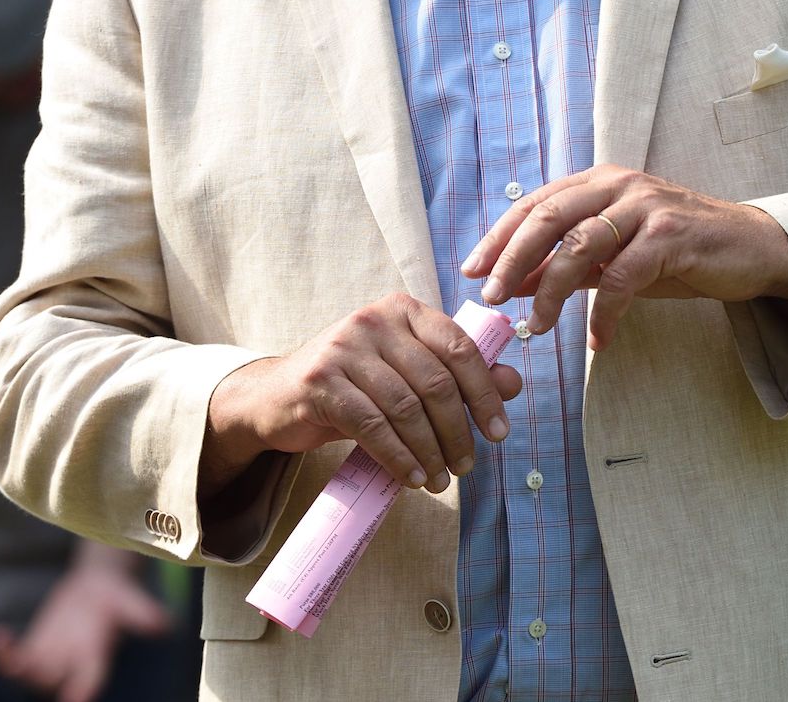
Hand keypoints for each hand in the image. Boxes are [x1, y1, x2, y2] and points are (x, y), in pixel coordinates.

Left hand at [0, 542, 170, 701]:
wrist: (95, 586)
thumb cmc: (117, 594)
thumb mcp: (129, 598)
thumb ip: (143, 613)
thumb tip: (166, 624)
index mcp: (98, 655)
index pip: (91, 679)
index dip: (82, 689)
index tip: (75, 697)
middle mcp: (72, 664)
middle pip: (54, 680)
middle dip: (41, 676)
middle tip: (24, 664)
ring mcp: (50, 658)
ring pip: (30, 674)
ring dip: (17, 667)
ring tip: (9, 655)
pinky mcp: (34, 648)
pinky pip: (14, 658)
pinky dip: (3, 652)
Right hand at [201, 294, 521, 500]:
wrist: (276, 397)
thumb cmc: (352, 384)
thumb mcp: (404, 373)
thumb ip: (456, 375)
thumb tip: (511, 385)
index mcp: (403, 309)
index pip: (458, 346)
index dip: (484, 391)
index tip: (498, 431)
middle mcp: (374, 320)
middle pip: (434, 380)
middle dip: (457, 430)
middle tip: (466, 465)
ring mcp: (344, 347)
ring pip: (405, 406)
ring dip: (429, 451)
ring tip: (439, 479)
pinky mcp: (320, 381)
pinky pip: (372, 425)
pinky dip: (397, 456)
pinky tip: (410, 478)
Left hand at [460, 164, 787, 349]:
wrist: (750, 248)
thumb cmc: (677, 251)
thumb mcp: (614, 257)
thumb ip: (566, 266)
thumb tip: (510, 284)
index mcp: (599, 183)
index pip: (535, 205)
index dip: (499, 236)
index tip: (470, 270)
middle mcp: (618, 185)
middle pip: (548, 217)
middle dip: (512, 258)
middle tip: (489, 297)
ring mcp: (646, 207)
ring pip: (581, 245)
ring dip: (552, 290)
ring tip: (537, 327)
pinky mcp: (672, 235)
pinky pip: (625, 276)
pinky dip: (605, 311)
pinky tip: (597, 340)